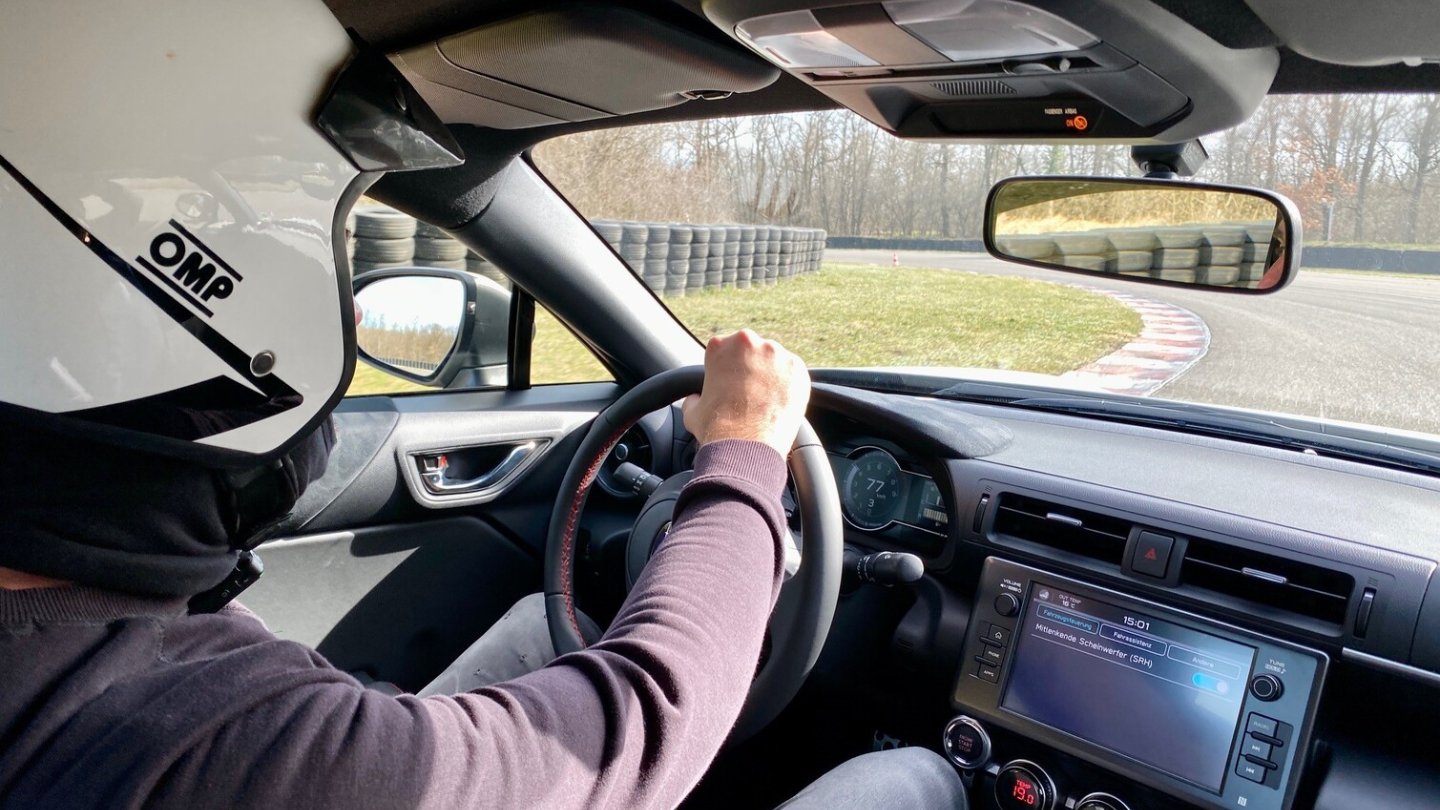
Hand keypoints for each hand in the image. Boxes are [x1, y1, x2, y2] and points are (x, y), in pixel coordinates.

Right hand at [682, 330, 809, 457]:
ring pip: (775, 360)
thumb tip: (695, 398)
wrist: (745, 446)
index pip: (726, 350)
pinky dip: (790, 385)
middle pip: (752, 351)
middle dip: (752, 368)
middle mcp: (749, 342)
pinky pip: (794, 373)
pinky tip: (780, 403)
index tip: (732, 384)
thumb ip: (694, 397)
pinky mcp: (798, 368)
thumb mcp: (692, 411)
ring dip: (771, 375)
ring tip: (766, 401)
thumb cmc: (716, 429)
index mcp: (720, 346)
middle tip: (750, 394)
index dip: (729, 369)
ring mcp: (776, 353)